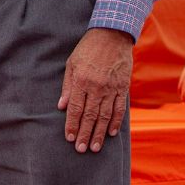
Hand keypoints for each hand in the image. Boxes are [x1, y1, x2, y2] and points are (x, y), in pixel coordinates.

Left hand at [59, 27, 132, 153]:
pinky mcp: (123, 87)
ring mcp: (111, 88)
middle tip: (81, 149)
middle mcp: (96, 87)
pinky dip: (115, 122)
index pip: (75, 109)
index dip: (72, 125)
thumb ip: (67, 86)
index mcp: (81, 81)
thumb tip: (62, 106)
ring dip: (99, 133)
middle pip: (90, 116)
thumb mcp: (71, 63)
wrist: (112, 35)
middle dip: (85, 134)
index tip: (70, 138)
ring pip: (104, 116)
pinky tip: (110, 133)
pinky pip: (119, 108)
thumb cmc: (88, 49)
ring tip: (95, 147)